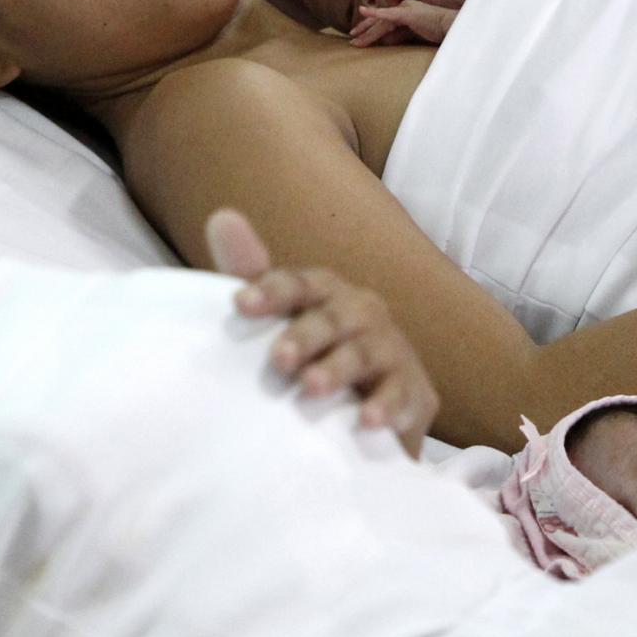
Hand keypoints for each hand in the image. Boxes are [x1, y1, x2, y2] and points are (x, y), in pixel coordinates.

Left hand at [207, 208, 437, 454]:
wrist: (376, 408)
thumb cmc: (318, 354)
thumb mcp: (282, 318)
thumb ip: (251, 274)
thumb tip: (221, 216)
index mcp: (326, 294)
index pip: (299, 284)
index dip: (272, 291)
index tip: (240, 304)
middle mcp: (362, 313)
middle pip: (333, 318)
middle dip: (305, 336)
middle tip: (278, 358)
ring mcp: (391, 351)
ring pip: (363, 354)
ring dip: (337, 369)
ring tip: (311, 388)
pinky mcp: (414, 392)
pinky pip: (401, 395)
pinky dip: (385, 406)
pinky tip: (366, 421)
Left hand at [348, 0, 457, 47]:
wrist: (452, 28)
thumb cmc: (439, 32)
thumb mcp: (415, 35)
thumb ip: (401, 36)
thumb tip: (385, 42)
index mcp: (407, 10)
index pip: (385, 19)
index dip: (372, 27)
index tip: (361, 34)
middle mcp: (404, 6)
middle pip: (380, 19)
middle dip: (365, 28)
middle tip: (352, 37)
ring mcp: (406, 9)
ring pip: (381, 22)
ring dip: (367, 32)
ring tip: (355, 42)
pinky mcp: (408, 14)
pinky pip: (388, 15)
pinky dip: (375, 13)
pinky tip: (363, 11)